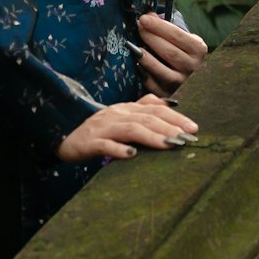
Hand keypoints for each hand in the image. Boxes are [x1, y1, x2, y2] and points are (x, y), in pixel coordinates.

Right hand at [57, 94, 198, 162]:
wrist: (65, 134)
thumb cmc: (99, 129)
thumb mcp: (123, 117)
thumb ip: (144, 108)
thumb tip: (172, 104)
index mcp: (126, 108)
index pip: (155, 109)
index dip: (175, 117)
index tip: (194, 128)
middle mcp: (117, 114)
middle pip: (146, 118)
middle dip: (170, 126)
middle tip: (188, 138)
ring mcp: (104, 127)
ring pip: (130, 129)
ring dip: (151, 137)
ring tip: (168, 144)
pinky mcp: (90, 142)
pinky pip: (105, 145)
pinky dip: (118, 149)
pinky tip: (131, 154)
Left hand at [137, 11, 206, 95]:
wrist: (191, 75)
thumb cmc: (182, 50)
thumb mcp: (182, 37)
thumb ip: (166, 27)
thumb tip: (147, 15)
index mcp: (198, 49)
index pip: (177, 35)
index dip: (158, 26)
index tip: (143, 18)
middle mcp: (193, 68)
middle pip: (169, 52)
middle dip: (150, 37)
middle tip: (137, 27)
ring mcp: (182, 83)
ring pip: (161, 70)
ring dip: (145, 57)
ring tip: (133, 45)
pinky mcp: (169, 95)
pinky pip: (154, 85)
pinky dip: (144, 74)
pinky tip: (135, 64)